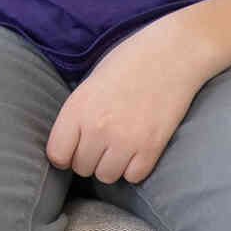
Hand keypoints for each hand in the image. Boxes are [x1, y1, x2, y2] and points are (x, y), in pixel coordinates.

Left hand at [46, 14, 210, 184]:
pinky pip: (133, 177)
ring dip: (110, 165)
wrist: (172, 54)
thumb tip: (69, 142)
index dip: (63, 154)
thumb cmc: (129, 62)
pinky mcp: (152, 148)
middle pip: (81, 167)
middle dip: (88, 158)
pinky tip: (137, 149)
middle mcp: (97, 128)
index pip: (57, 154)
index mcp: (77, 108)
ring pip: (106, 176)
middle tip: (100, 142)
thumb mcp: (91, 83)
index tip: (71, 149)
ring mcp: (125, 140)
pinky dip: (134, 168)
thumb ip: (78, 113)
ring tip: (118, 146)